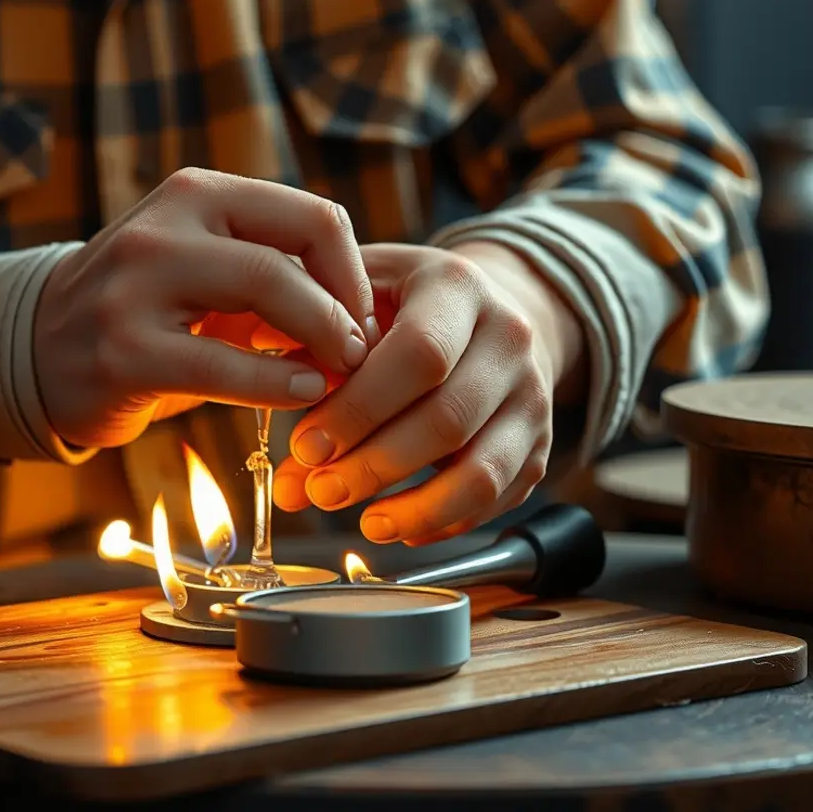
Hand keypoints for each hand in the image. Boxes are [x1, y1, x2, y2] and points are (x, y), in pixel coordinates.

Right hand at [34, 168, 375, 447]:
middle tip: (361, 352)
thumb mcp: (201, 269)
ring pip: (263, 291)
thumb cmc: (145, 313)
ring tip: (339, 373)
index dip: (353, 272)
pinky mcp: (123, 352)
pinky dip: (277, 383)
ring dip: (321, 339)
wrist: (38, 352)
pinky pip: (222, 366)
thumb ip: (271, 274)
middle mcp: (163, 228)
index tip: (363, 318)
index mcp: (194, 195)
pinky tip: (303, 394)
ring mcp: (135, 287)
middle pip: (289, 252)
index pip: (310, 215)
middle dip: (344, 309)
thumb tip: (362, 316)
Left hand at [273, 242, 585, 544]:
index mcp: (458, 286)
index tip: (305, 447)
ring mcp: (532, 395)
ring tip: (365, 524)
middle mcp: (509, 338)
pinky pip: (497, 498)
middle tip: (319, 492)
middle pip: (448, 420)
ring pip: (483, 472)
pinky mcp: (538, 444)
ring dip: (417, 508)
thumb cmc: (401, 302)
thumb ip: (313, 338)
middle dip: (376, 466)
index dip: (359, 409)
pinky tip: (399, 525)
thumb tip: (275, 404)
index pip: (419, 355)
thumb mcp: (356, 290)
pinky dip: (446, 522)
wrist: (488, 308)